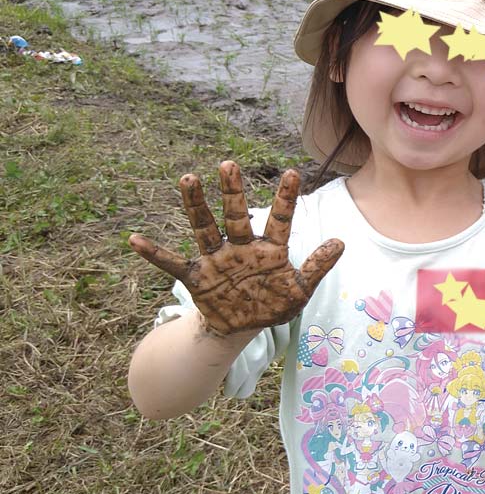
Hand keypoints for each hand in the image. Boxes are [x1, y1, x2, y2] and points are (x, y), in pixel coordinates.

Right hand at [129, 161, 343, 335]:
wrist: (241, 328)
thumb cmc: (272, 304)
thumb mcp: (300, 290)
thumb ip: (317, 267)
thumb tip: (340, 242)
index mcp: (270, 249)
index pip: (280, 219)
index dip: (285, 198)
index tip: (292, 173)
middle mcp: (241, 248)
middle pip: (236, 215)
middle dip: (232, 191)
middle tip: (228, 164)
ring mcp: (216, 260)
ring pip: (204, 227)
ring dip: (195, 205)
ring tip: (188, 179)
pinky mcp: (197, 277)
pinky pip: (172, 264)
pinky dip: (154, 254)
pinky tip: (134, 240)